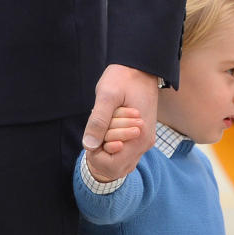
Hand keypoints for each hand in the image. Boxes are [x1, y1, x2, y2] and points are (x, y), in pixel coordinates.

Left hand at [83, 65, 158, 180]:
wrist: (142, 68)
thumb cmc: (123, 78)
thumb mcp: (106, 95)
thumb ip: (98, 121)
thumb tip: (88, 146)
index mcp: (139, 138)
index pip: (111, 165)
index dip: (96, 153)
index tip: (94, 131)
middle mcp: (144, 145)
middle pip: (115, 166)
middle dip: (101, 150)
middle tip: (99, 125)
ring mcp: (144, 142)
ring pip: (119, 160)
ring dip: (107, 147)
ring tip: (106, 124)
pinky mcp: (142, 138)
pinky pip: (124, 152)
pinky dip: (113, 143)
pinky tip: (111, 126)